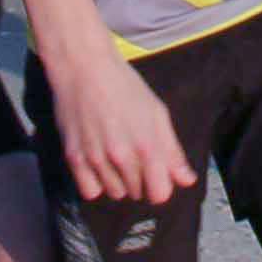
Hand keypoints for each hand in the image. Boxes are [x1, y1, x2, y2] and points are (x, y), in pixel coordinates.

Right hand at [41, 30, 192, 205]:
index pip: (160, 194)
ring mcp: (96, 158)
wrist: (83, 67)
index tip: (157, 174)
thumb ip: (172, 150)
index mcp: (146, 145)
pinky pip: (90, 190)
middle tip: (134, 154)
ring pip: (115, 193)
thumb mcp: (156, 112)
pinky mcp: (74, 157)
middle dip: (140, 179)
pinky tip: (99, 164)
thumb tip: (187, 180)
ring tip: (115, 155)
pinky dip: (96, 183)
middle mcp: (121, 156)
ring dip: (119, 181)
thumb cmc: (123, 85)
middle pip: (137, 193)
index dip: (161, 185)